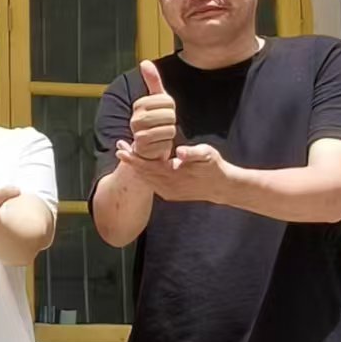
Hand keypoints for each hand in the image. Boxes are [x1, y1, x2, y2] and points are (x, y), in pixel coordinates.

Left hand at [114, 141, 229, 202]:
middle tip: (119, 146)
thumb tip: (180, 153)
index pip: (147, 165)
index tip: (121, 148)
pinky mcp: (169, 195)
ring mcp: (168, 192)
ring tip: (126, 154)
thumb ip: (192, 153)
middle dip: (130, 160)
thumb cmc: (213, 166)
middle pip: (142, 173)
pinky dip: (145, 175)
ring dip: (136, 167)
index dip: (133, 157)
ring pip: (146, 179)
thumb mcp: (206, 155)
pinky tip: (141, 166)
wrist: (221, 187)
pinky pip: (152, 184)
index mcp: (173, 174)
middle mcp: (167, 186)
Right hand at [129, 61, 176, 160]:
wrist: (147, 148)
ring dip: (170, 132)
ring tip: (162, 134)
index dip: (171, 108)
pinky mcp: (143, 147)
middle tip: (164, 124)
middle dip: (171, 120)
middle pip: (168, 114)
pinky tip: (160, 144)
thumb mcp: (156, 100)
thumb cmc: (155, 121)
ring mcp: (138, 133)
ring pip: (168, 128)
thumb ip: (152, 81)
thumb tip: (144, 62)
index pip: (167, 101)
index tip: (164, 112)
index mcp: (140, 104)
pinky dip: (166, 143)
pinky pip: (165, 142)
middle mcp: (136, 118)